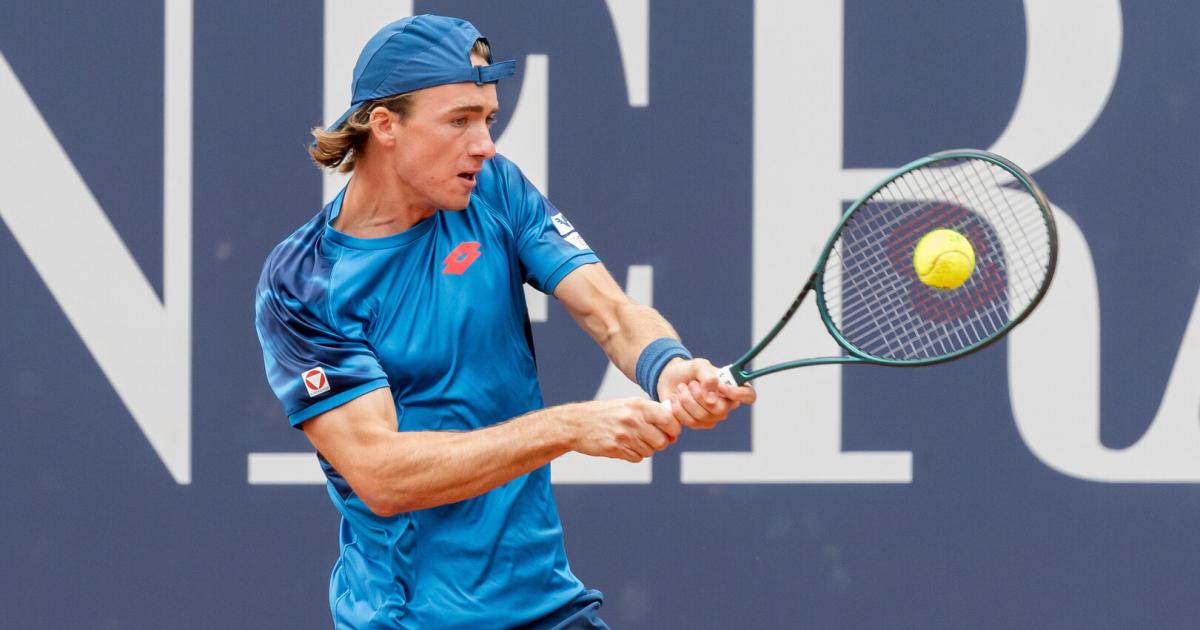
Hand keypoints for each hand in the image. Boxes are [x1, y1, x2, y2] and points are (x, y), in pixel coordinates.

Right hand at [567, 398, 681, 462]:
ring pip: (650, 451)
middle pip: (662, 440)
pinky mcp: (616, 449)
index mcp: (638, 405)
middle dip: (661, 443)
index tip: (671, 432)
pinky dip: (634, 455)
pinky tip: (625, 446)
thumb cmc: (606, 413)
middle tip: (653, 439)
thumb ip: (651, 412)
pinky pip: (637, 458)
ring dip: (646, 449)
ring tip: (634, 441)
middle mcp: (633, 419)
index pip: (669, 419)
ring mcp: (624, 435)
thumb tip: (674, 425)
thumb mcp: (628, 405)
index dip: (674, 429)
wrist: (577, 423)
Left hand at [657, 357, 756, 429]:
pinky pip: (690, 422)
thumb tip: (713, 400)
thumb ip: (708, 377)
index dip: (738, 394)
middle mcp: (726, 404)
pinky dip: (679, 409)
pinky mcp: (698, 424)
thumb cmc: (689, 370)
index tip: (721, 387)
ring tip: (681, 388)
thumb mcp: (698, 366)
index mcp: (732, 387)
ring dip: (686, 400)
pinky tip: (675, 398)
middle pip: (720, 410)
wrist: (670, 378)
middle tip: (690, 384)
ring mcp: (713, 417)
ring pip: (702, 417)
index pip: (749, 395)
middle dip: (699, 396)